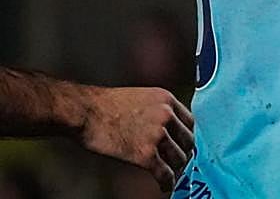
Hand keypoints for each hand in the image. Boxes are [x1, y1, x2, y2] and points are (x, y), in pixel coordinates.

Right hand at [78, 86, 193, 191]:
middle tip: (177, 162)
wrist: (85, 112)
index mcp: (167, 99)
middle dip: (183, 153)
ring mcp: (157, 135)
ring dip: (176, 169)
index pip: (189, 122)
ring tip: (170, 174)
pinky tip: (164, 187)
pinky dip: (167, 183)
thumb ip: (159, 110)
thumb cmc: (107, 106)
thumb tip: (168, 130)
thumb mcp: (142, 98)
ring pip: (179, 158)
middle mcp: (167, 115)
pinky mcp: (145, 155)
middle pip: (188, 141)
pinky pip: (164, 173)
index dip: (186, 136)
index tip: (182, 145)